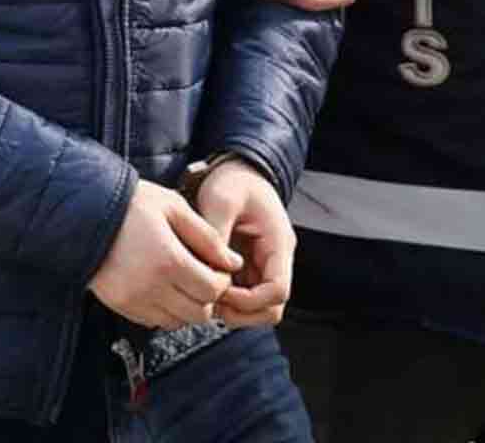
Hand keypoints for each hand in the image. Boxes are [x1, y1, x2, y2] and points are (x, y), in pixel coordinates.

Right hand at [89, 180, 243, 329]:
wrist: (83, 213)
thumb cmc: (129, 204)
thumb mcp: (174, 207)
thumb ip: (207, 237)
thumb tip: (233, 263)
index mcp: (169, 260)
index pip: (212, 290)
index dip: (222, 282)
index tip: (218, 269)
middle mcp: (151, 286)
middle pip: (198, 313)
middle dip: (207, 298)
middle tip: (203, 278)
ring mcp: (133, 299)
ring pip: (177, 322)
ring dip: (187, 307)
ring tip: (182, 282)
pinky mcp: (120, 305)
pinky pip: (154, 322)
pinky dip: (165, 311)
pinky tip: (163, 288)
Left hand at [193, 159, 296, 326]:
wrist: (237, 171)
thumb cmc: (233, 181)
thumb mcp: (222, 200)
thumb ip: (216, 233)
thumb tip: (209, 268)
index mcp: (278, 244)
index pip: (277, 292)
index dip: (248, 301)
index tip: (220, 290)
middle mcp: (276, 259)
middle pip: (271, 308)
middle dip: (242, 312)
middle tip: (211, 301)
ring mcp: (263, 265)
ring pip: (259, 308)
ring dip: (234, 309)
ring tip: (206, 294)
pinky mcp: (249, 268)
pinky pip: (244, 296)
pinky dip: (227, 299)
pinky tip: (205, 286)